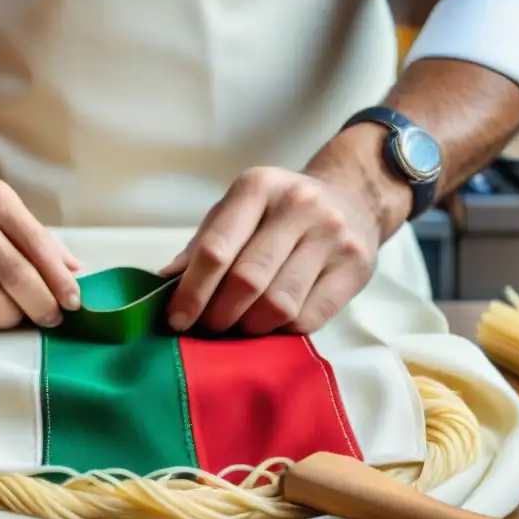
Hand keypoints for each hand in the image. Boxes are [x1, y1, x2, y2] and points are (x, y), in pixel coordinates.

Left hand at [160, 134, 407, 335]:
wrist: (352, 199)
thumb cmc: (278, 213)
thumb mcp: (237, 212)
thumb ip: (202, 245)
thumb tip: (163, 284)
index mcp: (258, 187)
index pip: (216, 249)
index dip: (191, 292)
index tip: (177, 319)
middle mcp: (298, 205)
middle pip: (247, 280)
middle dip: (219, 314)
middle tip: (209, 327)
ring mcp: (332, 235)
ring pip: (278, 305)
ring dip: (250, 327)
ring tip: (241, 325)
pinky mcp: (355, 266)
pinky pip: (308, 318)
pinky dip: (282, 331)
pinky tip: (273, 323)